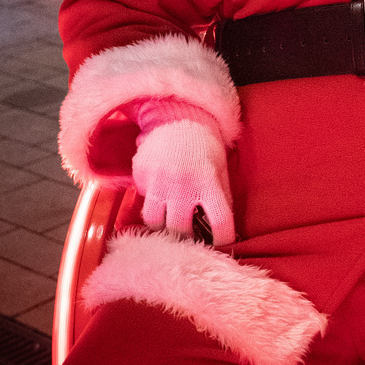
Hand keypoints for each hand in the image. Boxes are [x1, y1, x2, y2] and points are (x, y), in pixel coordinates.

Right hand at [132, 119, 235, 246]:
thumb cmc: (204, 147)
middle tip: (189, 239)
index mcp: (209, 183)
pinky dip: (150, 205)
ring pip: (154, 222)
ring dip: (162, 227)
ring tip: (170, 225)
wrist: (177, 118)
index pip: (220, 222)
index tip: (222, 245)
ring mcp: (158, 181)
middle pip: (180, 230)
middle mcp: (182, 185)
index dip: (223, 240)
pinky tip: (159, 198)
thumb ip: (221, 197)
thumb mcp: (220, 170)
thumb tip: (223, 228)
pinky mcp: (141, 176)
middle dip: (185, 239)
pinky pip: (143, 201)